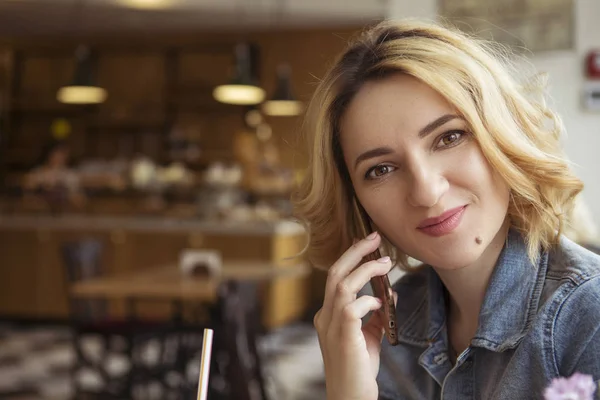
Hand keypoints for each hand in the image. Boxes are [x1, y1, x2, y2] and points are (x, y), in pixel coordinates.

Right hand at [314, 231, 395, 399]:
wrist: (351, 396)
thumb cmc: (359, 368)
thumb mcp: (369, 335)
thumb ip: (376, 313)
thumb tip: (389, 292)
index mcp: (328, 314)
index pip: (336, 277)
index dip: (352, 257)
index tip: (369, 244)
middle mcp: (325, 316)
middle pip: (335, 273)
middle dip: (355, 252)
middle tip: (374, 237)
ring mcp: (331, 325)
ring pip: (343, 284)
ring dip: (366, 270)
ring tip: (386, 263)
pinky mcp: (343, 335)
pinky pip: (353, 307)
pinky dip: (369, 300)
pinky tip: (381, 304)